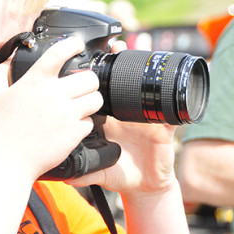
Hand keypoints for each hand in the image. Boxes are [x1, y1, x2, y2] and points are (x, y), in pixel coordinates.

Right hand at [0, 37, 102, 181]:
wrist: (7, 162)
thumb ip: (2, 72)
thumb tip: (11, 58)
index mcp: (34, 82)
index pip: (60, 53)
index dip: (73, 44)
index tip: (76, 44)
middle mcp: (53, 95)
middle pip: (89, 77)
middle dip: (86, 80)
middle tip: (79, 85)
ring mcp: (66, 115)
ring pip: (96, 98)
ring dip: (90, 99)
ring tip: (80, 104)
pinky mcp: (74, 134)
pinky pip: (91, 122)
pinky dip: (84, 122)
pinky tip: (72, 125)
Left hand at [67, 39, 177, 195]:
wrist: (144, 187)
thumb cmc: (120, 174)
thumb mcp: (98, 172)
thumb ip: (81, 172)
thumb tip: (60, 175)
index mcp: (109, 121)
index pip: (101, 94)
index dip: (95, 78)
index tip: (88, 63)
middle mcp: (126, 116)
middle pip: (124, 83)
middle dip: (121, 63)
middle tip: (116, 46)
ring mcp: (145, 120)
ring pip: (147, 89)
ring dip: (146, 70)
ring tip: (143, 50)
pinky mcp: (164, 129)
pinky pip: (172, 112)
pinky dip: (173, 101)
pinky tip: (172, 88)